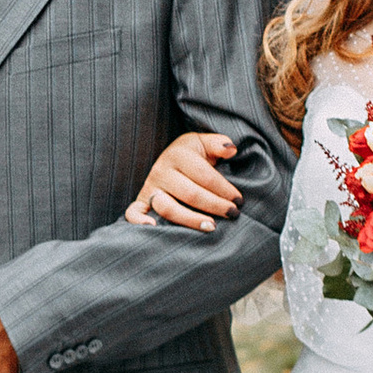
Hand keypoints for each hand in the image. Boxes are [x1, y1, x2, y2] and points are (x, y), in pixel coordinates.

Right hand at [127, 129, 242, 230]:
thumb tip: (231, 149)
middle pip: (190, 193)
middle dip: (214, 205)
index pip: (204, 176)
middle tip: (233, 213)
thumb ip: (218, 144)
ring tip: (211, 226)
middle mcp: (161, 171)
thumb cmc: (192, 155)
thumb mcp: (204, 144)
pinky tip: (155, 228)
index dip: (224, 189)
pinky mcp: (141, 202)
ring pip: (168, 208)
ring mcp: (150, 188)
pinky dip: (139, 222)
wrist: (170, 160)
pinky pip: (133, 213)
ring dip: (191, 219)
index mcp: (178, 155)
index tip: (239, 200)